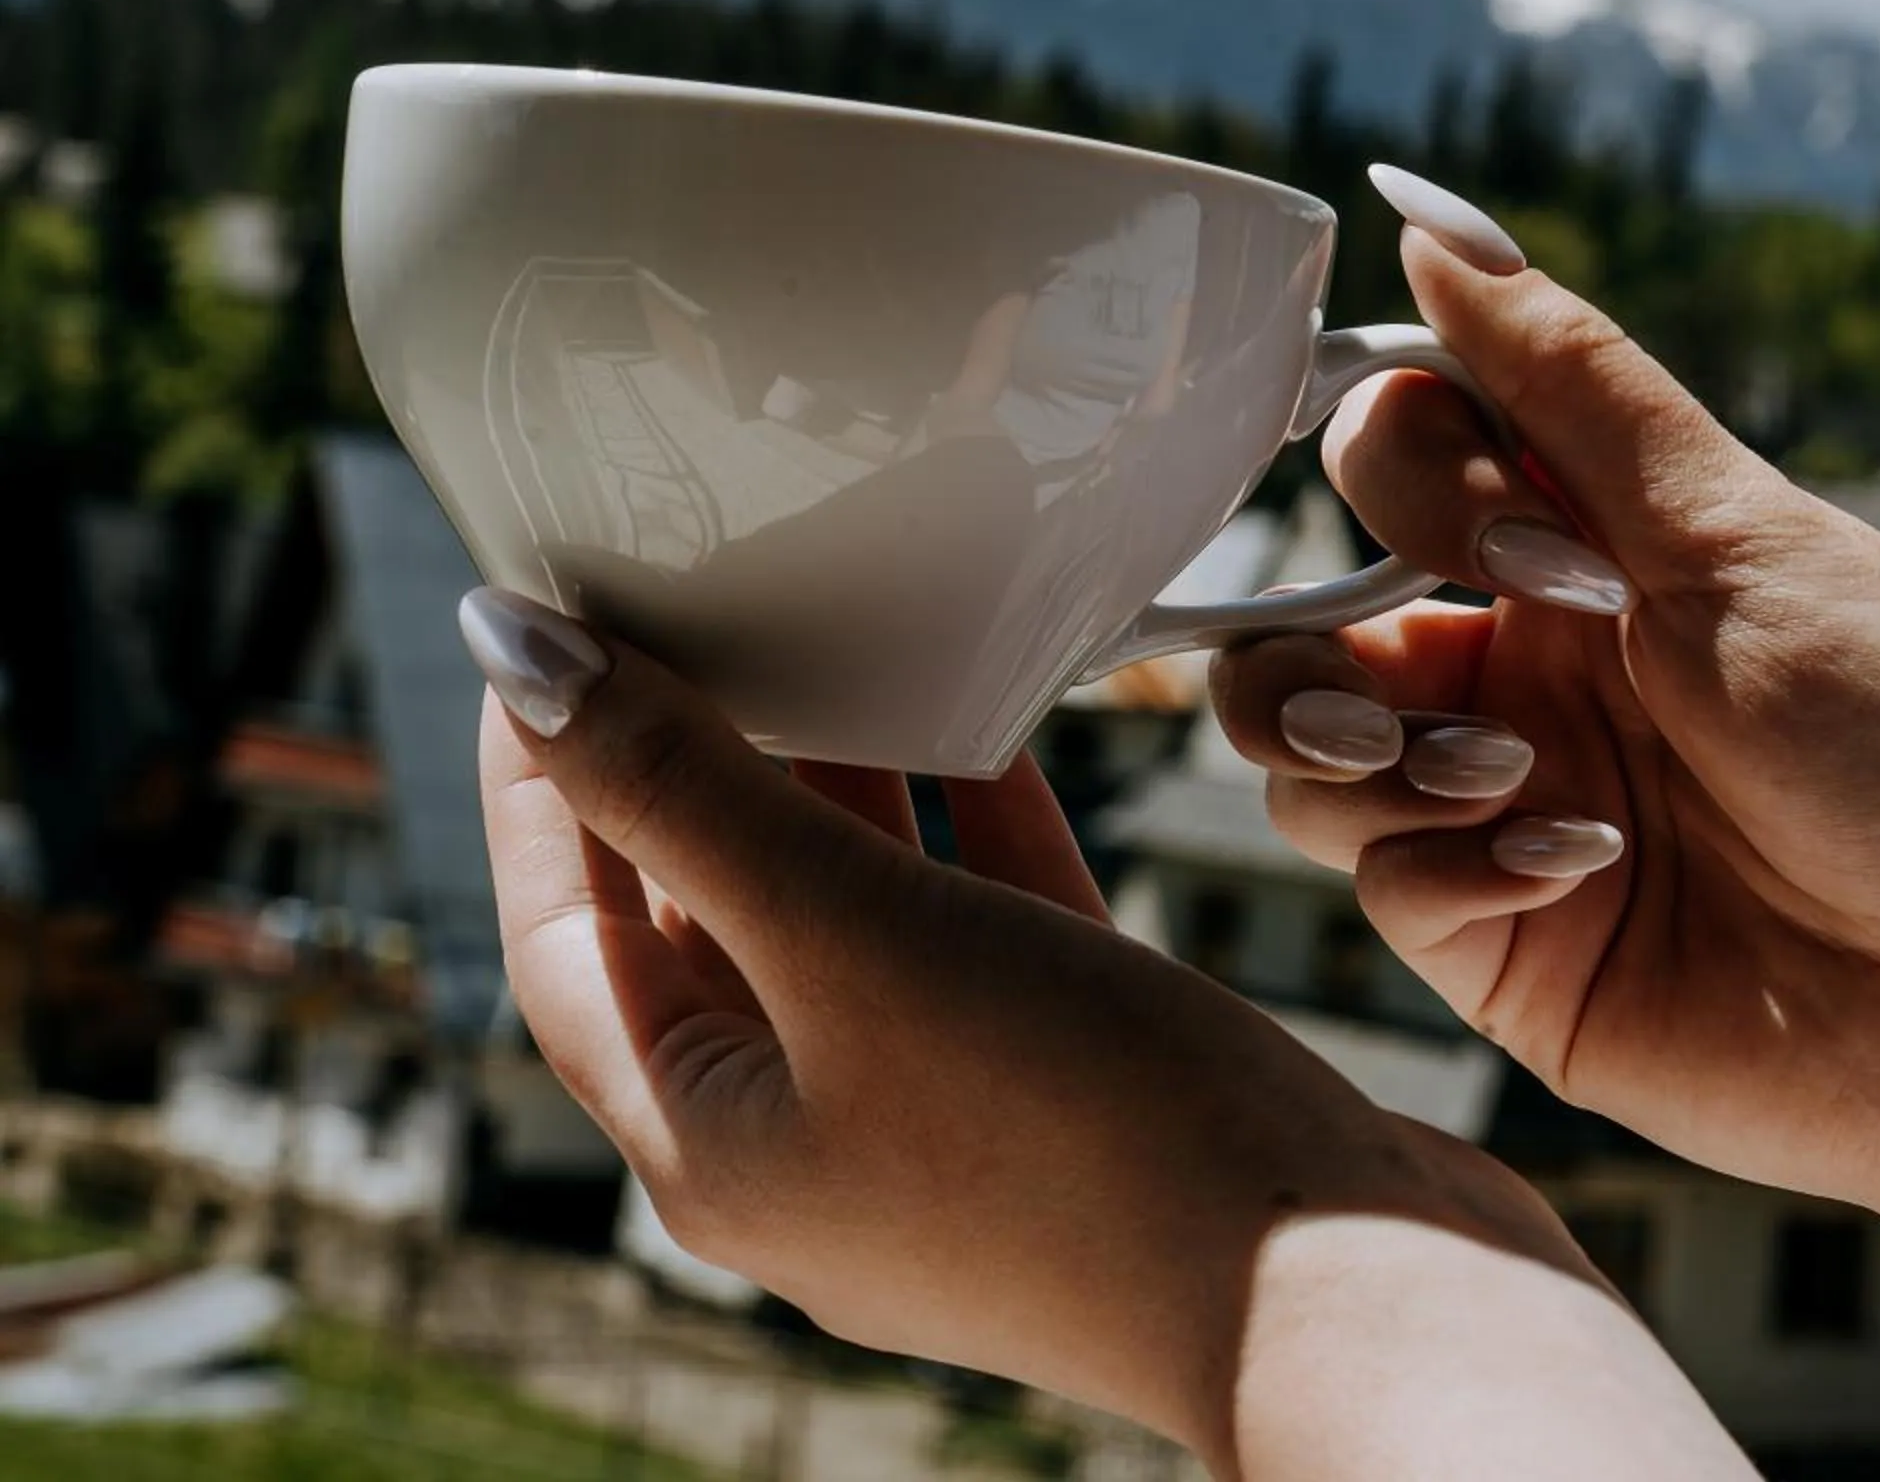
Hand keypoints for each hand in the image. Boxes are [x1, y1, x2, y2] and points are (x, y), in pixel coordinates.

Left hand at [461, 588, 1739, 1476]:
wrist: (1339, 1290)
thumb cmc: (1082, 1137)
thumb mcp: (860, 940)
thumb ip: (691, 796)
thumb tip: (517, 656)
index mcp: (714, 1142)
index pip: (562, 937)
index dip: (540, 782)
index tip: (543, 634)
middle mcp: (816, 1150)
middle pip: (706, 930)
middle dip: (688, 771)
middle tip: (684, 611)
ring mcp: (951, 1132)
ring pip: (858, 927)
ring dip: (837, 791)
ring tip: (832, 640)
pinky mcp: (1077, 1099)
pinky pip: (991, 939)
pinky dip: (976, 833)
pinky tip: (1002, 725)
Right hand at [1211, 180, 1879, 1231]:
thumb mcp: (1744, 541)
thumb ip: (1572, 389)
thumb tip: (1432, 216)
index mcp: (1594, 549)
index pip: (1400, 450)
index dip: (1409, 473)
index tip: (1520, 536)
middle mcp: (1530, 670)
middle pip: (1308, 604)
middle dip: (1330, 623)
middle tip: (1475, 675)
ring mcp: (1502, 809)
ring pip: (1296, 746)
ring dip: (1358, 743)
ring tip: (1497, 772)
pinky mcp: (1496, 945)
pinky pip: (1371, 879)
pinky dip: (1446, 861)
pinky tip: (1582, 869)